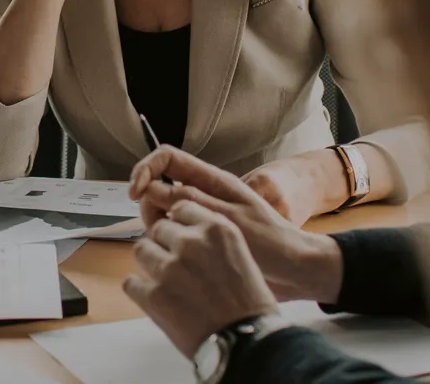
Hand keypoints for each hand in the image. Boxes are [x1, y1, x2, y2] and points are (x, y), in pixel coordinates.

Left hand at [124, 200, 278, 357]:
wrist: (248, 343)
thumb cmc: (250, 306)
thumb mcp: (241, 256)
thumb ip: (211, 240)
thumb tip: (186, 233)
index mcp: (216, 229)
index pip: (180, 208)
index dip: (178, 224)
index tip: (179, 235)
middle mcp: (191, 243)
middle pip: (159, 229)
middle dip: (165, 245)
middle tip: (175, 266)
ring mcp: (169, 268)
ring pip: (141, 250)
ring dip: (151, 264)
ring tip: (167, 283)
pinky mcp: (153, 295)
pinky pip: (131, 282)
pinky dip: (140, 290)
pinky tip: (155, 300)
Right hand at [130, 146, 344, 302]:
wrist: (295, 271)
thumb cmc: (271, 243)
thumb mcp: (228, 220)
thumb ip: (189, 201)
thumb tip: (152, 189)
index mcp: (212, 180)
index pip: (167, 158)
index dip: (145, 169)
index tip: (135, 193)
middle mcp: (204, 194)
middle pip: (158, 186)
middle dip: (149, 205)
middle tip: (158, 229)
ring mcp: (202, 214)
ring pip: (163, 211)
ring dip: (158, 226)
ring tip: (175, 247)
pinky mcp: (203, 235)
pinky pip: (174, 231)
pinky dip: (169, 241)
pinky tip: (180, 256)